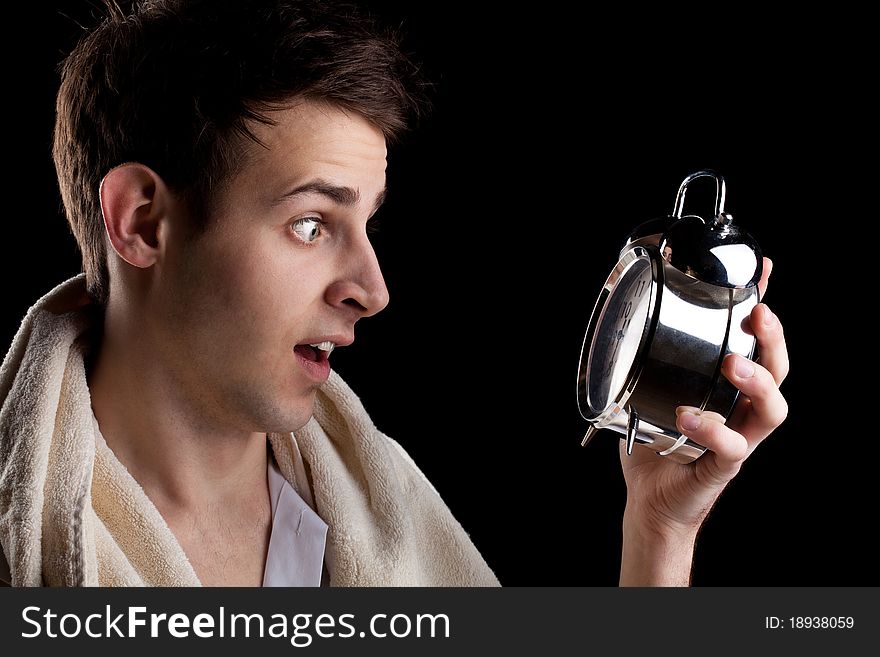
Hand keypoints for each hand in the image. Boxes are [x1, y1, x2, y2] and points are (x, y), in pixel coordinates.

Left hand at [619, 257, 788, 539]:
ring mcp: (740, 439)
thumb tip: (625, 322)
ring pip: (772, 409)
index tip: (764, 270)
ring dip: (757, 381)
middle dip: (773, 339)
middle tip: (757, 314)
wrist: (651, 501)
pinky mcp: (724, 466)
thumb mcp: (648, 394)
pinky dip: (711, 429)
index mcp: (729, 389)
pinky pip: (731, 447)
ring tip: (733, 363)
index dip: (763, 306)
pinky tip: (689, 415)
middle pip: (778, 370)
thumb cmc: (655, 447)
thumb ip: (646, 363)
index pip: (755, 342)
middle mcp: (742, 411)